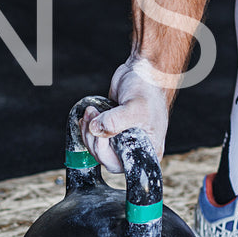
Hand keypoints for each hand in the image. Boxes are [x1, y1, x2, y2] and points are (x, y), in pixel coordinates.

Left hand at [80, 56, 171, 173]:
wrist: (143, 72)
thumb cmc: (149, 89)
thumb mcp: (135, 107)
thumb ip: (115, 122)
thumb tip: (96, 130)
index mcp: (148, 150)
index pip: (121, 165)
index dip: (105, 153)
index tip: (101, 133)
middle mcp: (135, 148)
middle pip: (105, 158)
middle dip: (94, 139)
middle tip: (94, 118)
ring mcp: (123, 139)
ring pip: (98, 148)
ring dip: (88, 131)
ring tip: (92, 112)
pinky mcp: (112, 129)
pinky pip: (96, 137)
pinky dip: (88, 127)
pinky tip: (90, 114)